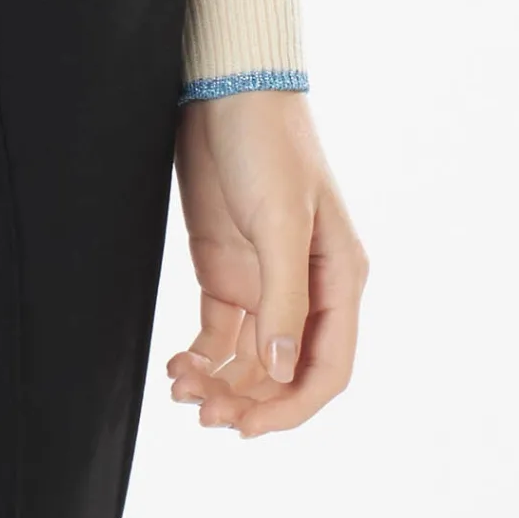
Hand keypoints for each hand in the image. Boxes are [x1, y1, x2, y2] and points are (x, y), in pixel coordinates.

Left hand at [166, 89, 366, 434]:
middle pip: (284, 372)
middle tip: (204, 413)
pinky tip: (179, 365)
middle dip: (248, 400)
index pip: (325, 368)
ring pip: (249, 358)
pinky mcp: (226, 267)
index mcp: (339, 280)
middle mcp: (306, 289)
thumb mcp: (280, 219)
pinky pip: (219, 331)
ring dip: (221, 382)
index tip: (249, 427)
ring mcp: (264, 280)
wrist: (226, 90)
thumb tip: (283, 370)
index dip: (291, 406)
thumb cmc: (268, 144)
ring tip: (183, 391)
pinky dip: (202, 355)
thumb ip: (283, 296)